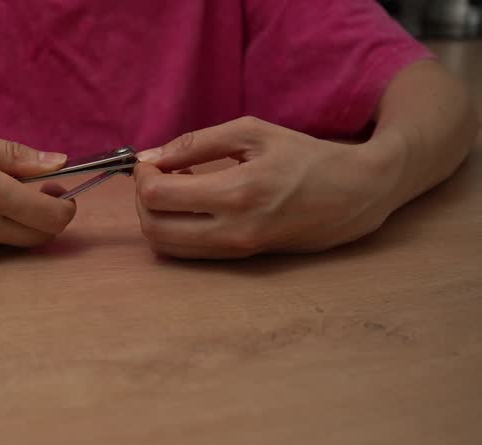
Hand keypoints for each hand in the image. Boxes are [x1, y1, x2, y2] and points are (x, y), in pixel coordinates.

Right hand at [0, 117, 76, 251]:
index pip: (50, 217)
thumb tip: (56, 163)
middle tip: (42, 186)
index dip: (67, 205)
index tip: (63, 187)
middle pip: (38, 238)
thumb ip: (9, 153)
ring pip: (13, 242)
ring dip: (23, 220)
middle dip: (51, 216)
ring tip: (5, 185)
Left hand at [134, 117, 398, 258]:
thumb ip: (196, 142)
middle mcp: (232, 230)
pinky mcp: (239, 259)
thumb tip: (150, 156)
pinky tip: (192, 204)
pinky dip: (175, 229)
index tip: (153, 160)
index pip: (157, 196)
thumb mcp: (253, 133)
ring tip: (176, 188)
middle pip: (153, 227)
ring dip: (156, 217)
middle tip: (158, 174)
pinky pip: (188, 252)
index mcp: (236, 192)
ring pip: (165, 246)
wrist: (355, 195)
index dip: (143, 176)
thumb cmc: (305, 157)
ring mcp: (236, 250)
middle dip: (143, 199)